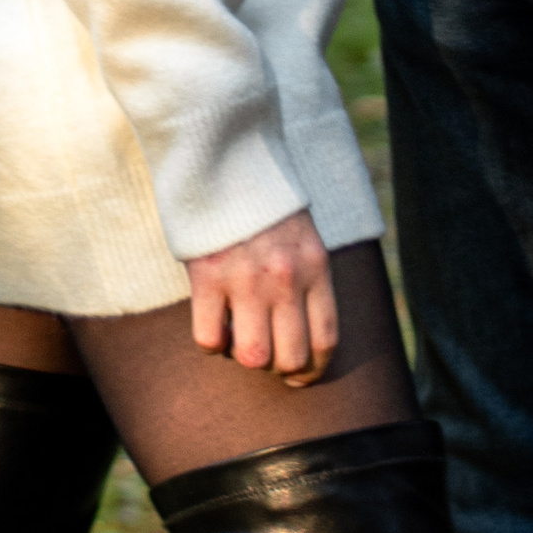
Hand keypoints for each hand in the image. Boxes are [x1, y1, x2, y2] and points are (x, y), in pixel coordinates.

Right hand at [186, 207, 337, 383]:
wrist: (226, 158)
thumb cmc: (267, 203)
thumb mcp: (304, 236)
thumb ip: (308, 279)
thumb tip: (302, 333)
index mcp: (315, 267)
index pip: (325, 339)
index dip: (314, 369)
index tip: (301, 374)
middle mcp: (285, 278)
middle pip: (290, 358)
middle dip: (279, 368)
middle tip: (267, 358)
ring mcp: (245, 280)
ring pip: (252, 358)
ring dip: (245, 359)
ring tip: (239, 341)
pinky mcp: (207, 277)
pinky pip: (210, 339)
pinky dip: (212, 343)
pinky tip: (215, 324)